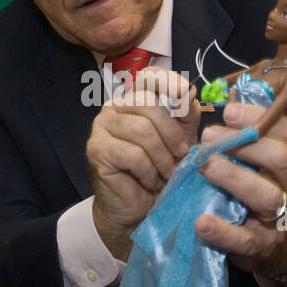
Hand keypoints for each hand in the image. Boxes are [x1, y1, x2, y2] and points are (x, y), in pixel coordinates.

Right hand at [88, 68, 199, 259]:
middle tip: (181, 157)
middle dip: (172, 133)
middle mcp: (114, 107)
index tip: (184, 92)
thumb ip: (186, 115)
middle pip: (148, 104)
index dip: (167, 80)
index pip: (148, 77)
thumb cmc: (160, 171)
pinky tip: (149, 181)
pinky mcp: (96, 150)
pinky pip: (131, 154)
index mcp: (135, 99)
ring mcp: (101, 127)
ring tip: (166, 174)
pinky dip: (148, 171)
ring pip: (140, 129)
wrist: (139, 208)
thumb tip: (190, 92)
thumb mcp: (181, 140)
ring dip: (161, 156)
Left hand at [195, 101, 286, 279]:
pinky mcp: (262, 246)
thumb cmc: (262, 190)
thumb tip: (231, 92)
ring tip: (203, 165)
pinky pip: (246, 239)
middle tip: (208, 136)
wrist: (279, 246)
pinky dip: (223, 231)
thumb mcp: (262, 160)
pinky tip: (202, 222)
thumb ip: (250, 131)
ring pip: (266, 196)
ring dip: (234, 178)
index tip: (229, 111)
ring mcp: (281, 217)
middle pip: (280, 159)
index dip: (259, 118)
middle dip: (245, 144)